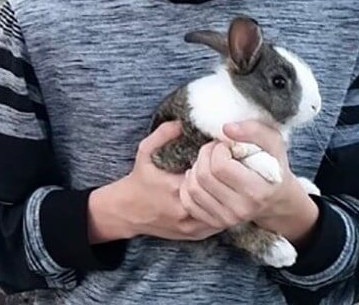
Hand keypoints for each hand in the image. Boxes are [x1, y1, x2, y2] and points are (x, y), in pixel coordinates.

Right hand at [87, 121, 223, 243]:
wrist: (126, 212)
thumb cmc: (139, 180)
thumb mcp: (145, 152)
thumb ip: (162, 134)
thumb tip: (183, 122)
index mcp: (174, 187)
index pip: (209, 175)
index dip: (217, 163)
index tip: (219, 154)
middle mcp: (184, 209)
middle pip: (219, 195)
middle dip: (226, 181)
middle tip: (231, 168)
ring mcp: (190, 225)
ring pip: (223, 213)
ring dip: (229, 198)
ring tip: (232, 184)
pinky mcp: (194, 235)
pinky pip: (218, 225)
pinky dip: (224, 212)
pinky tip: (224, 200)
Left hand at [179, 121, 318, 245]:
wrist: (276, 198)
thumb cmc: (273, 166)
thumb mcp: (273, 143)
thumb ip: (254, 131)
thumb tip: (226, 128)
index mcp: (258, 191)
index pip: (220, 166)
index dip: (218, 149)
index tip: (225, 145)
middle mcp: (242, 209)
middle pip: (203, 176)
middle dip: (204, 155)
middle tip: (214, 150)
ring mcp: (227, 219)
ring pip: (192, 188)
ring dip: (195, 169)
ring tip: (208, 163)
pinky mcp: (215, 223)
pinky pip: (188, 203)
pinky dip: (189, 186)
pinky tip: (200, 178)